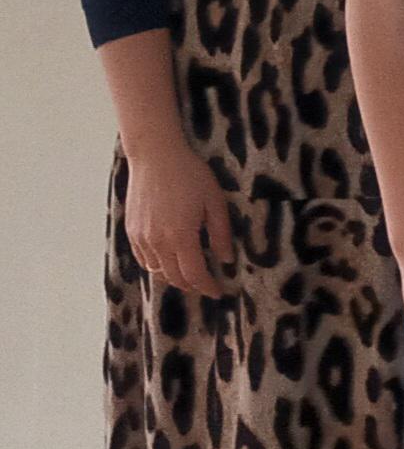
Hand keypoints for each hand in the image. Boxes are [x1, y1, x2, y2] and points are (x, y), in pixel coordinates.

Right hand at [123, 139, 234, 297]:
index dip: (207, 286)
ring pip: (157, 271)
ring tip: (189, 275)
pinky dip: (157, 267)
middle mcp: (158, 243)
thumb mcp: (214, 200)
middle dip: (192, 285)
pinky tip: (168, 261)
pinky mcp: (132, 232)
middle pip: (174, 277)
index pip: (194, 274)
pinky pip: (144, 260)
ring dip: (174, 278)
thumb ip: (221, 232)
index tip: (218, 292)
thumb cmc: (190, 174)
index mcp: (181, 236)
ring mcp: (141, 239)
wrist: (156, 156)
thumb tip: (227, 259)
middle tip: (206, 285)